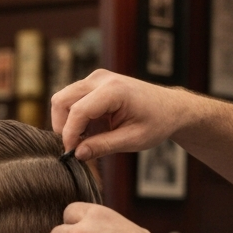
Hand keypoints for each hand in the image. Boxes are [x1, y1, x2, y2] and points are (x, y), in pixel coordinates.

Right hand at [50, 69, 185, 159]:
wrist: (170, 107)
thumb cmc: (157, 122)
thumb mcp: (133, 140)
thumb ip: (103, 146)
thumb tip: (77, 154)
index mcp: (114, 90)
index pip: (78, 111)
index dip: (70, 134)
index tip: (71, 153)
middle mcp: (101, 79)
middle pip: (62, 100)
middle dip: (62, 126)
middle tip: (74, 147)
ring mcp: (96, 78)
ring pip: (63, 99)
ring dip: (68, 122)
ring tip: (85, 140)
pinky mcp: (93, 83)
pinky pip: (72, 100)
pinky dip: (75, 118)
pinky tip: (91, 131)